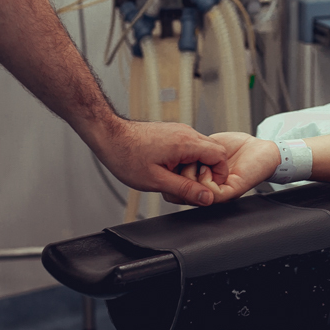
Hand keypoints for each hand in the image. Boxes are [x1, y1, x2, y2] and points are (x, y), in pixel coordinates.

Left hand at [95, 120, 229, 206]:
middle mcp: (186, 133)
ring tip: (175, 178)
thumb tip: (206, 198)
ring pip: (201, 150)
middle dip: (207, 172)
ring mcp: (179, 131)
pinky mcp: (172, 133)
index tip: (209, 188)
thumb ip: (185, 189)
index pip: (220, 156)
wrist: (110, 137)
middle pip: (213, 152)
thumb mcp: (157, 181)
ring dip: (195, 167)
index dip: (220, 175)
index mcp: (186, 143)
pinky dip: (186, 160)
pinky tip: (169, 169)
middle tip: (191, 186)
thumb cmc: (127, 156)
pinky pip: (189, 147)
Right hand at [175, 132, 280, 203]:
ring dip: (191, 177)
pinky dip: (205, 180)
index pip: (178, 187)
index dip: (170, 176)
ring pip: (194, 194)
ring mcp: (219, 193)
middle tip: (182, 162)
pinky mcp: (230, 193)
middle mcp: (208, 190)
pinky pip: (210, 194)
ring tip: (197, 163)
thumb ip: (192, 152)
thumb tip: (174, 152)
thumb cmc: (237, 147)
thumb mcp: (206, 145)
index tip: (170, 161)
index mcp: (200, 179)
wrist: (260, 149)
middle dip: (177, 177)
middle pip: (182, 194)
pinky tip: (207, 168)